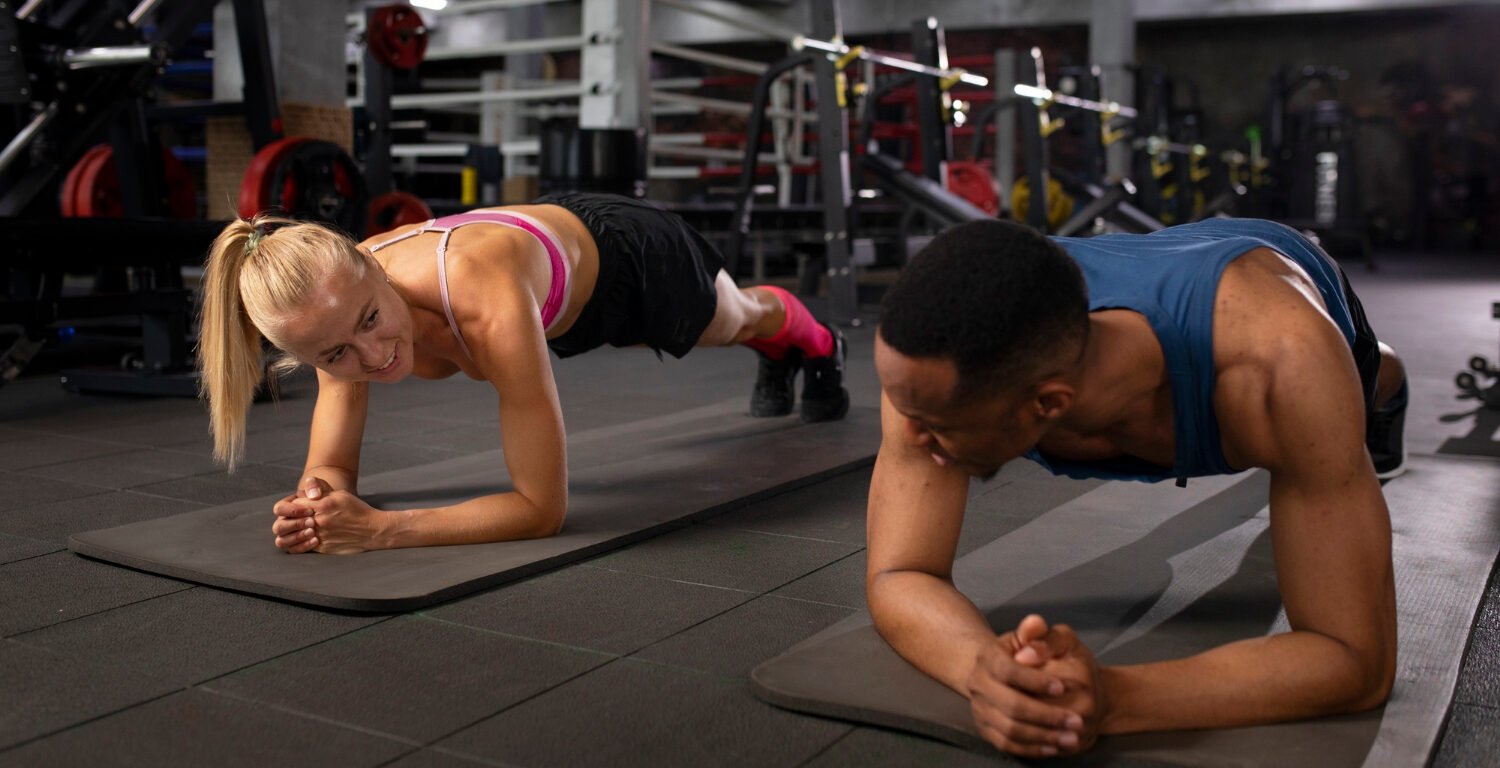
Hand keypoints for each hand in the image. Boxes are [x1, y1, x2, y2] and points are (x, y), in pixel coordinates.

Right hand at [271, 475, 333, 553]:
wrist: (335, 512)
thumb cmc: (325, 498)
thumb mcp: (321, 488)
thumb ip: (315, 485)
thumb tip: (313, 493)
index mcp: (286, 507)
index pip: (279, 509)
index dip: (292, 510)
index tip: (310, 510)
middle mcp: (284, 522)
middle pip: (278, 527)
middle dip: (294, 525)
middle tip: (312, 522)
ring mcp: (288, 535)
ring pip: (282, 541)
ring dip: (296, 537)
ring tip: (313, 532)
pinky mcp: (297, 545)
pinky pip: (293, 550)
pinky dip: (303, 547)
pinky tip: (316, 540)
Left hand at [284, 489, 389, 554]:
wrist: (372, 530)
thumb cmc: (357, 510)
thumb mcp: (340, 494)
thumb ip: (322, 490)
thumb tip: (306, 490)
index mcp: (323, 505)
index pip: (295, 504)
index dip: (294, 505)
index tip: (299, 506)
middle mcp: (319, 521)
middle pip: (290, 520)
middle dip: (290, 519)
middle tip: (295, 518)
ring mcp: (320, 535)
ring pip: (293, 535)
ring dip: (292, 532)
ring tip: (297, 529)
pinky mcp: (323, 548)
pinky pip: (302, 547)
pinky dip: (299, 543)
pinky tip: (304, 538)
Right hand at [967, 614, 1087, 757]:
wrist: (1014, 674)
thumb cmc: (1036, 656)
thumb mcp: (1043, 636)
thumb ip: (1041, 631)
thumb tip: (1035, 624)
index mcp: (989, 657)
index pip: (1008, 671)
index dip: (1035, 681)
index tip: (1062, 687)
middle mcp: (979, 684)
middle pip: (1009, 705)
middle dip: (1045, 715)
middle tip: (1076, 721)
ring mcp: (981, 709)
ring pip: (1009, 729)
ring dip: (1042, 736)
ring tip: (1071, 738)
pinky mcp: (986, 729)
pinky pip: (1007, 745)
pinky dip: (1031, 749)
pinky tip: (1054, 746)